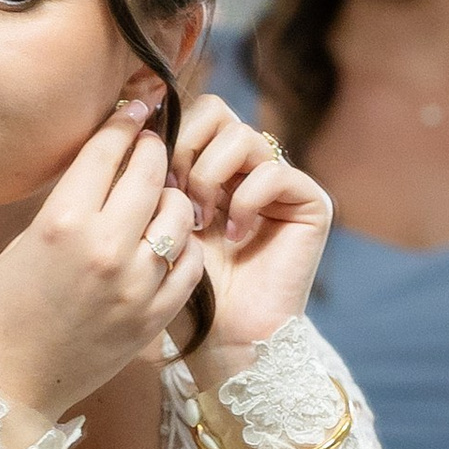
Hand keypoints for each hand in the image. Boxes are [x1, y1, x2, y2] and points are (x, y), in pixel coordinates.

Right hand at [0, 93, 202, 422]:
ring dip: (171, 197)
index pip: (108, 148)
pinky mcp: (152, 316)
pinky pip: (188, 262)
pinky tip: (168, 242)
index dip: (126, 121)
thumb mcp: (25, 242)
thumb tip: (108, 164)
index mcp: (61, 221)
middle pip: (150, 171)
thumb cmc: (1, 310)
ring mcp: (134, 284)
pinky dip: (182, 244)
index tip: (137, 107)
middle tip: (151, 147)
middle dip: (153, 150)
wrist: (6, 385)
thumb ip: (71, 203)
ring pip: (178, 212)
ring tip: (160, 198)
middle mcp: (104, 247)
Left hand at [170, 95, 332, 360]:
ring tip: (201, 219)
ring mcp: (280, 183)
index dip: (168, 136)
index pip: (193, 112)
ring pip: (241, 136)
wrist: (223, 338)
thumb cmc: (183, 289)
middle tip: (175, 195)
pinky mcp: (310, 202)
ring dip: (209, 176)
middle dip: (186, 148)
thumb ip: (155, 174)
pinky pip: (273, 172)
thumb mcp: (159, 222)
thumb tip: (138, 124)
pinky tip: (234, 237)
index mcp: (213, 165)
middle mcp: (248, 167)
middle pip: (216, 110)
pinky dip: (245, 202)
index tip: (152, 182)